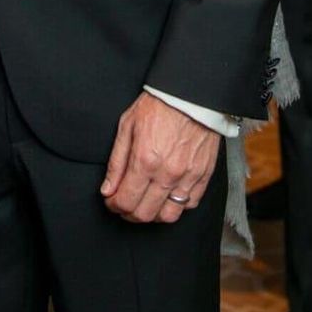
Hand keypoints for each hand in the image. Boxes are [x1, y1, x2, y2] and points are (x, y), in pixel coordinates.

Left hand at [100, 92, 220, 223]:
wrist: (191, 95)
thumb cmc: (158, 106)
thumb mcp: (127, 126)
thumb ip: (116, 162)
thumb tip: (107, 189)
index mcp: (145, 161)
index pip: (125, 200)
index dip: (114, 206)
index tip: (111, 201)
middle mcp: (168, 174)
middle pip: (145, 214)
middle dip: (129, 214)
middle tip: (124, 204)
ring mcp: (188, 177)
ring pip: (169, 216)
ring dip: (153, 215)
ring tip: (144, 204)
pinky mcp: (204, 176)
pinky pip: (190, 204)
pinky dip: (176, 206)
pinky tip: (166, 196)